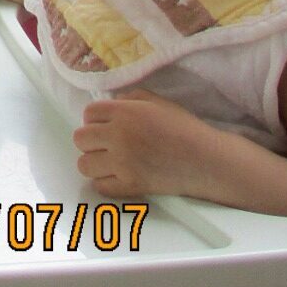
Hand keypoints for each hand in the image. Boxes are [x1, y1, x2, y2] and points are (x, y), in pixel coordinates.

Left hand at [74, 91, 223, 198]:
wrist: (206, 160)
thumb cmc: (183, 127)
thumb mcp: (155, 101)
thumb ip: (127, 100)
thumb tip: (108, 106)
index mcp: (124, 112)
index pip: (88, 114)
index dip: (95, 119)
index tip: (105, 125)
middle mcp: (118, 136)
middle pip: (80, 139)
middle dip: (91, 140)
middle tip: (106, 143)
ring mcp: (123, 164)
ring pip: (84, 164)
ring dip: (94, 162)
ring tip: (109, 161)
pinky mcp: (131, 186)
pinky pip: (100, 186)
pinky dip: (105, 182)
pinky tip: (117, 175)